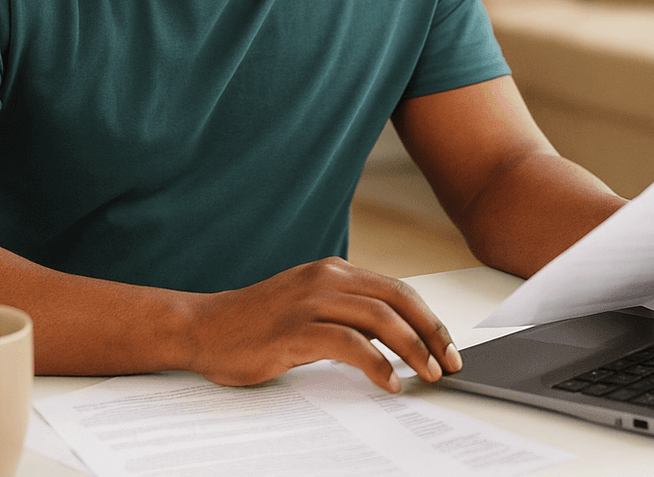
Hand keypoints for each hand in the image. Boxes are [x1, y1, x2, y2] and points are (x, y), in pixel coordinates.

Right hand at [182, 257, 462, 392]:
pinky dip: (377, 365)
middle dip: (431, 334)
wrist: (203, 327)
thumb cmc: (256, 324)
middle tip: (450, 363)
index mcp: (333, 271)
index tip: (447, 345)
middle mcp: (326, 279)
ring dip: (413, 350)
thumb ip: (347, 313)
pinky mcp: (295, 330)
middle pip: (397, 301)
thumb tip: (395, 339)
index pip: (397, 290)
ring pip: (380, 320)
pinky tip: (389, 382)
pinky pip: (350, 344)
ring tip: (427, 375)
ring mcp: (310, 302)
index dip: (428, 318)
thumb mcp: (309, 307)